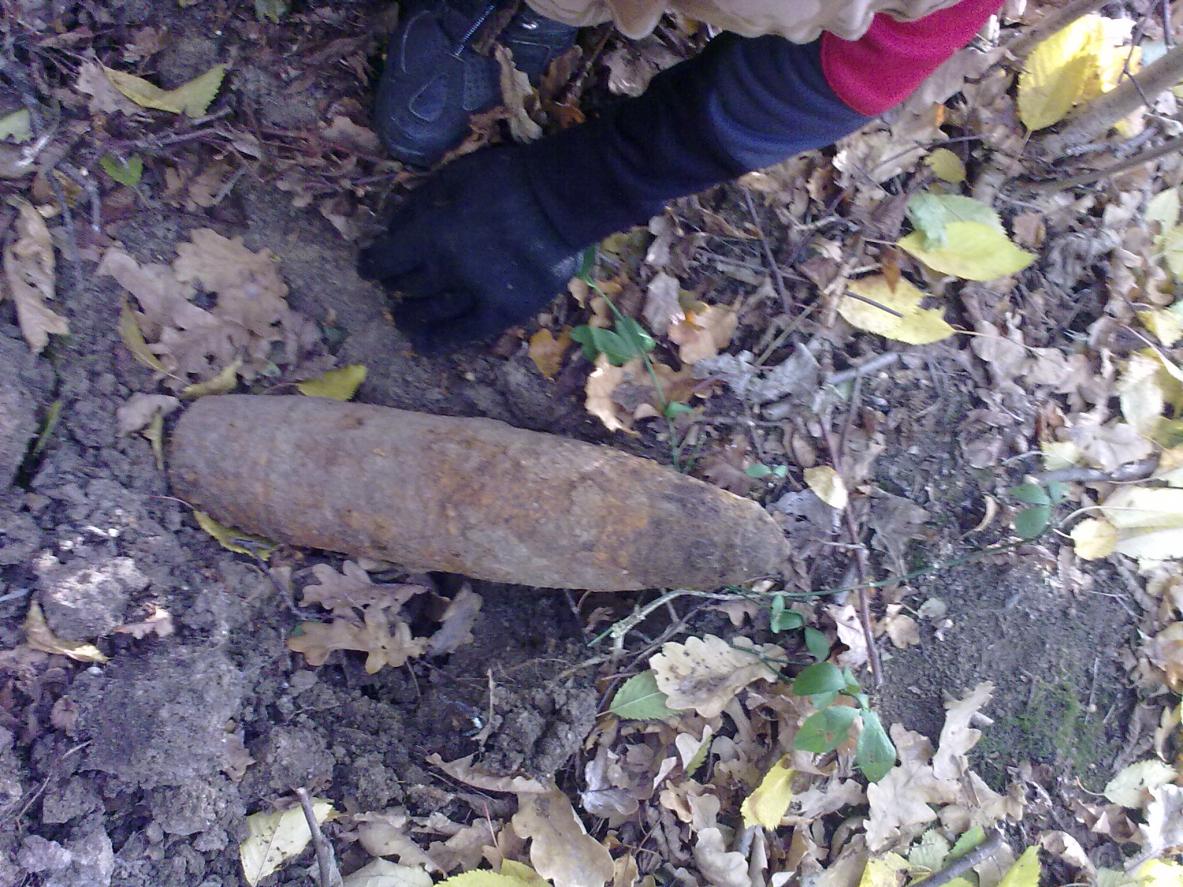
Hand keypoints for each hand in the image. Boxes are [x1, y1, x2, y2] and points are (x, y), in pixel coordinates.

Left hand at [358, 146, 579, 352]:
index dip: (371, 264)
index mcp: (431, 234)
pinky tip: (422, 346)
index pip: (385, 259)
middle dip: (394, 286)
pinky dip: (440, 342)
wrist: (560, 202)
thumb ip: (419, 203)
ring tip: (402, 318)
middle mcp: (446, 270)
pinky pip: (464, 334)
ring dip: (409, 316)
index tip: (368, 267)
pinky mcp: (502, 312)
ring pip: (429, 313)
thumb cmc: (506, 179)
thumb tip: (391, 230)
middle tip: (392, 287)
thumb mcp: (453, 175)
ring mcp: (474, 295)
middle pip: (407, 285)